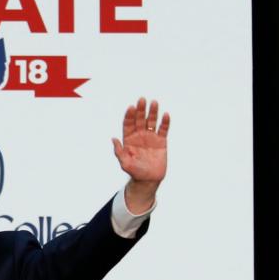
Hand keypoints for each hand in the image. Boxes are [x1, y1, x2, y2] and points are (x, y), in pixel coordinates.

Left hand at [112, 97, 169, 213]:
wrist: (148, 179)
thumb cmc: (135, 172)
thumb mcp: (124, 163)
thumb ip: (119, 152)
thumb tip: (113, 139)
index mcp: (129, 139)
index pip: (128, 124)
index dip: (129, 116)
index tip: (131, 107)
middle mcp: (139, 135)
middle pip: (140, 119)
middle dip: (140, 110)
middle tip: (142, 100)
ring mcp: (151, 137)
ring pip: (152, 121)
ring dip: (153, 112)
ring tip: (154, 102)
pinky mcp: (161, 141)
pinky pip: (163, 129)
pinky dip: (165, 122)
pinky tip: (165, 115)